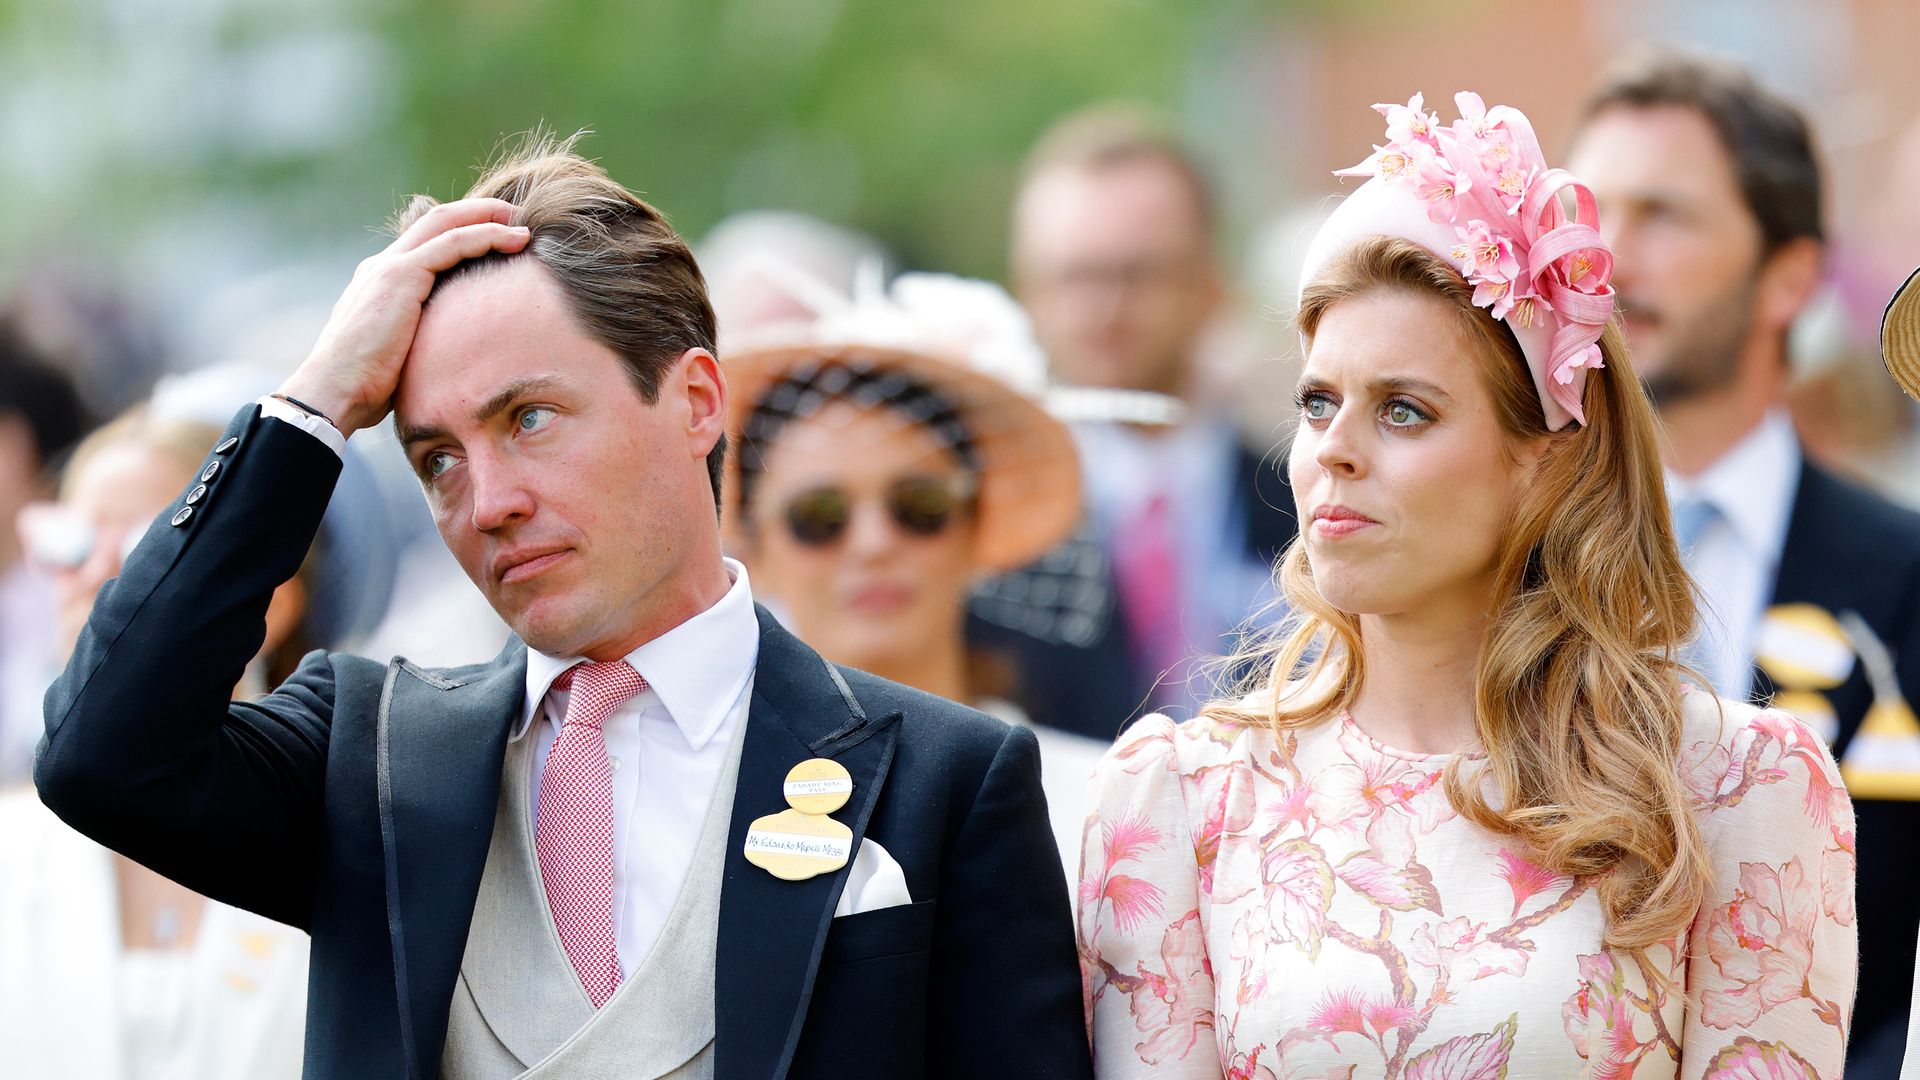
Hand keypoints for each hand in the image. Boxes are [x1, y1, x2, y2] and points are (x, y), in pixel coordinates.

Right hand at [278, 198, 530, 434]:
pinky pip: (453, 243)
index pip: (428, 241)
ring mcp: (390, 266)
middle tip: (517, 217)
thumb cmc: (368, 387)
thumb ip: (424, 338)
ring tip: (523, 225)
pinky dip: (486, 236)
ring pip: (447, 223)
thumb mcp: (403, 353)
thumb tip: (453, 354)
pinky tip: (515, 239)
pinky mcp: (401, 276)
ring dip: (489, 218)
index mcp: (383, 280)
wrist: (335, 392)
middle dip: (480, 212)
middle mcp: (384, 264)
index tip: (501, 236)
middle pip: (438, 220)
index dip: (465, 230)